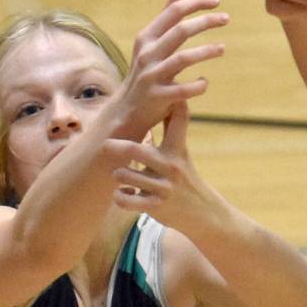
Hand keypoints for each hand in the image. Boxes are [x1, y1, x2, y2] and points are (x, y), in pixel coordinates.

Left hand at [111, 101, 218, 232]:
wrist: (201, 212)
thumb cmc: (184, 176)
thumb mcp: (181, 151)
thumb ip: (173, 126)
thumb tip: (172, 97)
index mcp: (176, 149)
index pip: (178, 120)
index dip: (172, 103)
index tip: (157, 94)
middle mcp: (171, 166)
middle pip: (137, 150)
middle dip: (117, 146)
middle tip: (106, 145)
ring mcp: (163, 188)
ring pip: (126, 176)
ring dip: (118, 175)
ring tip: (119, 175)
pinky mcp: (156, 206)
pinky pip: (126, 201)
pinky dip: (120, 197)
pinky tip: (123, 194)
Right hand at [115, 0, 227, 136]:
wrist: (127, 109)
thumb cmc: (146, 70)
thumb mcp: (151, 42)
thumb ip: (166, 17)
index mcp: (147, 37)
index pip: (173, 12)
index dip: (196, 3)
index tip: (216, 1)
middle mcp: (148, 54)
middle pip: (180, 31)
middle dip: (206, 22)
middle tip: (227, 19)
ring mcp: (152, 75)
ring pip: (183, 59)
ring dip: (206, 51)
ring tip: (222, 48)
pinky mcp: (158, 97)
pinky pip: (183, 90)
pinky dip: (198, 85)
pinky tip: (205, 82)